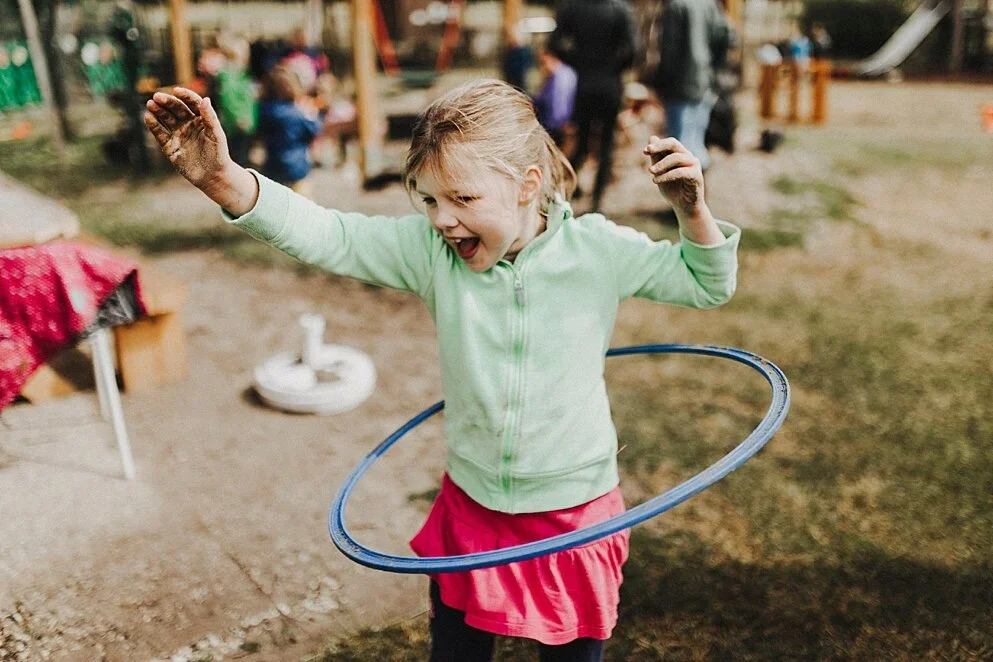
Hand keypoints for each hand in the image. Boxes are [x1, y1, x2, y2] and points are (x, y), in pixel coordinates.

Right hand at [144, 86, 258, 215]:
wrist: (213, 176)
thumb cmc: (218, 155)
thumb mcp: (216, 135)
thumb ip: (210, 117)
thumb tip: (205, 99)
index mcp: (201, 119)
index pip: (191, 103)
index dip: (185, 96)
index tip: (177, 91)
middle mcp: (188, 124)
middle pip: (176, 109)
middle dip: (167, 102)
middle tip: (157, 97)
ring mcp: (178, 134)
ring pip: (165, 119)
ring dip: (158, 111)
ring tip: (150, 104)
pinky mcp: (169, 146)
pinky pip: (160, 133)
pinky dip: (153, 125)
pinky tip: (148, 117)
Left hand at [643, 136, 705, 218]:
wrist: (684, 207)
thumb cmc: (673, 189)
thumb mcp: (660, 172)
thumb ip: (656, 157)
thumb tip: (652, 138)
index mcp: (680, 154)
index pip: (670, 143)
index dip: (657, 145)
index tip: (645, 151)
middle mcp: (688, 156)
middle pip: (674, 144)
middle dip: (659, 146)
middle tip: (648, 151)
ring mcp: (694, 165)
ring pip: (676, 157)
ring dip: (661, 164)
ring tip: (650, 172)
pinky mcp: (696, 176)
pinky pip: (680, 172)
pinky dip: (666, 175)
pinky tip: (655, 181)